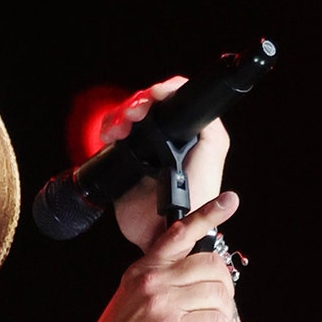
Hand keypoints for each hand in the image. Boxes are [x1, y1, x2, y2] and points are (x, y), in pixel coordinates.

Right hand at [78, 191, 238, 321]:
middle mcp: (152, 279)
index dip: (208, 214)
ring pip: (219, 293)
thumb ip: (155, 289)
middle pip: (212, 264)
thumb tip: (193, 290)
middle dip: (225, 288)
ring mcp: (161, 301)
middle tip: (219, 309)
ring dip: (225, 316)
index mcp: (142, 270)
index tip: (229, 201)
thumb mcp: (128, 304)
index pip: (178, 232)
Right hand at [102, 77, 230, 253]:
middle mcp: (167, 135)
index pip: (175, 96)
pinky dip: (109, 131)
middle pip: (147, 103)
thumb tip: (197, 104)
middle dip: (137, 104)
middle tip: (132, 116)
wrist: (166, 229)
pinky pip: (113, 136)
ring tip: (118, 131)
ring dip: (120, 117)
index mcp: (189, 131)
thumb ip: (210, 127)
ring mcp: (145, 147)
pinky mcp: (126, 159)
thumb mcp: (212, 153)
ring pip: (127, 116)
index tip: (153, 97)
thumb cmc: (197, 196)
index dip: (162, 91)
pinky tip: (110, 138)